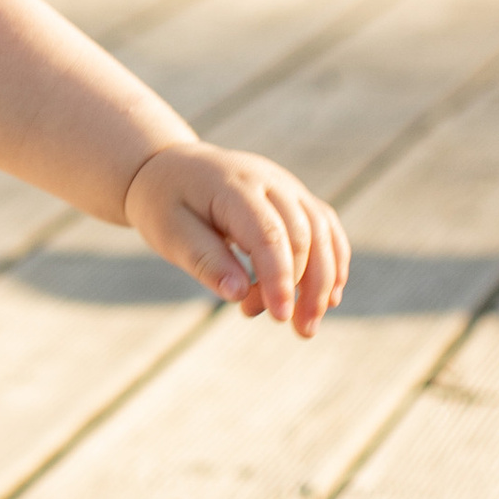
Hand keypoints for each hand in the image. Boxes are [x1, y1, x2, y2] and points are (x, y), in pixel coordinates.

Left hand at [125, 141, 348, 338]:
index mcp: (232, 186)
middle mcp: (268, 180)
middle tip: (299, 331)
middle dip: (307, 288)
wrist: (168, 168)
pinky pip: (325, 227)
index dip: (279, 278)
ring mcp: (286, 185)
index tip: (280, 317)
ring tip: (306, 323)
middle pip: (304, 234)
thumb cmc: (165, 204)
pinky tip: (326, 297)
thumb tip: (237, 293)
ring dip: (324, 280)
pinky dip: (332, 261)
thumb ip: (204, 260)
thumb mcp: (170, 233)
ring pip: (323, 231)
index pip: (268, 234)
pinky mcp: (294, 196)